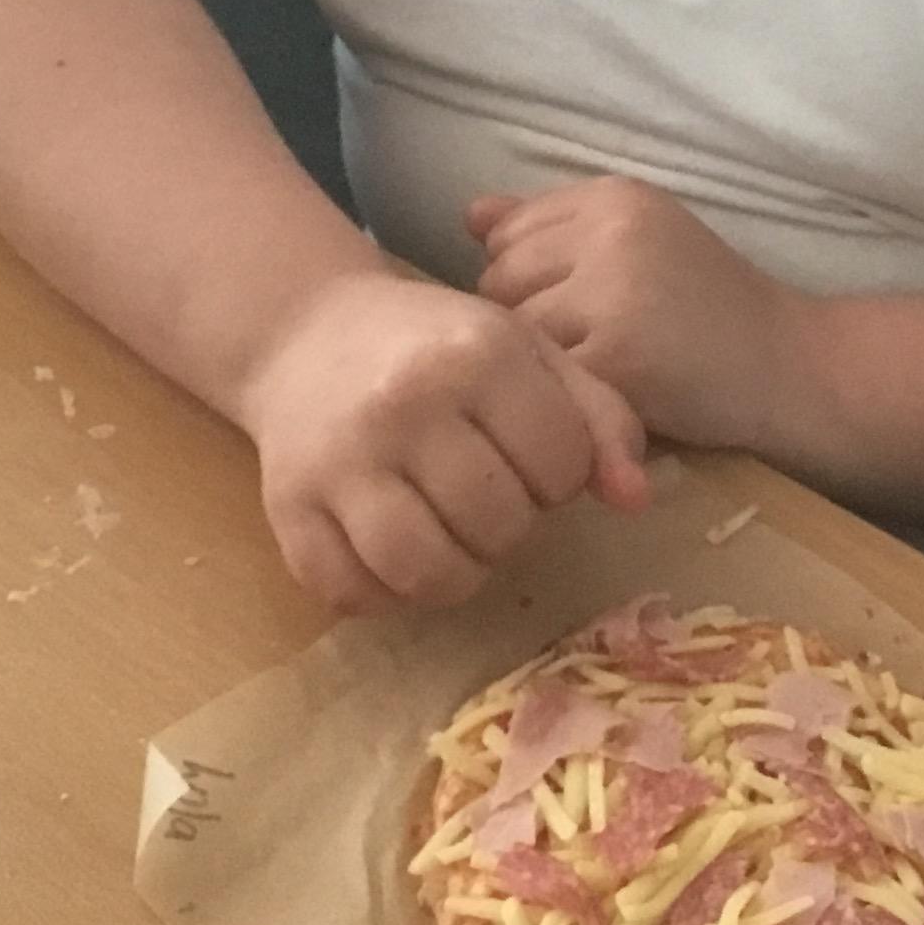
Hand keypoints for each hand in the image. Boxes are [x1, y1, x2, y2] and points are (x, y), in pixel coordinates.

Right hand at [231, 271, 649, 616]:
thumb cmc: (437, 345)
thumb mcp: (527, 353)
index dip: (559, 478)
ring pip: (427, 572)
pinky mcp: (288, 508)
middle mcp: (405, 405)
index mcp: (477, 355)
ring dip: (455, 574)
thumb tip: (635, 500)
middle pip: (499, 525)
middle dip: (510, 527)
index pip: (562, 467)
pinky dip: (383, 594)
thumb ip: (598, 417)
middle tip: (487, 499)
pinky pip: (351, 593)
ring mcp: (340, 461)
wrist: (306, 330)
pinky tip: (393, 555)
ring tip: (451, 537)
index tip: (528, 459)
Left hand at [468, 180, 826, 458]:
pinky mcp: (618, 353)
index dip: (525, 282)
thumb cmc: (712, 309)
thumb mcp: (639, 243)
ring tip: (592, 376)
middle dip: (525, 322)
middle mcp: (610, 229)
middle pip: (498, 282)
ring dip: (541, 365)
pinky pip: (547, 378)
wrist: (793, 364)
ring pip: (515, 333)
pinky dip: (565, 399)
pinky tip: (604, 401)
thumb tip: (470, 216)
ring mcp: (613, 290)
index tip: (571, 311)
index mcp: (614, 196)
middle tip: (580, 350)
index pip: (506, 234)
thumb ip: (554, 227)